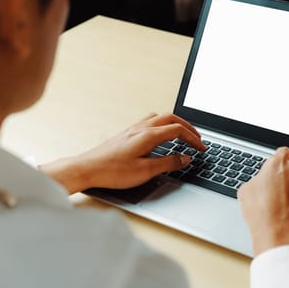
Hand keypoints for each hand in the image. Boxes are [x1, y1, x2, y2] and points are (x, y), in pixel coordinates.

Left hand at [41, 113, 205, 193]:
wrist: (87, 168)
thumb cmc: (112, 171)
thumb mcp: (145, 171)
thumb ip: (167, 163)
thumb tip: (184, 158)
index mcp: (148, 135)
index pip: (178, 130)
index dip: (193, 138)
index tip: (202, 148)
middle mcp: (141, 128)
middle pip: (171, 118)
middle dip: (187, 127)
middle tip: (197, 138)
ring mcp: (132, 129)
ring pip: (159, 117)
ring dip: (174, 123)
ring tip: (182, 134)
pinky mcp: (126, 134)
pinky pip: (149, 121)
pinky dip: (162, 125)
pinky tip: (160, 136)